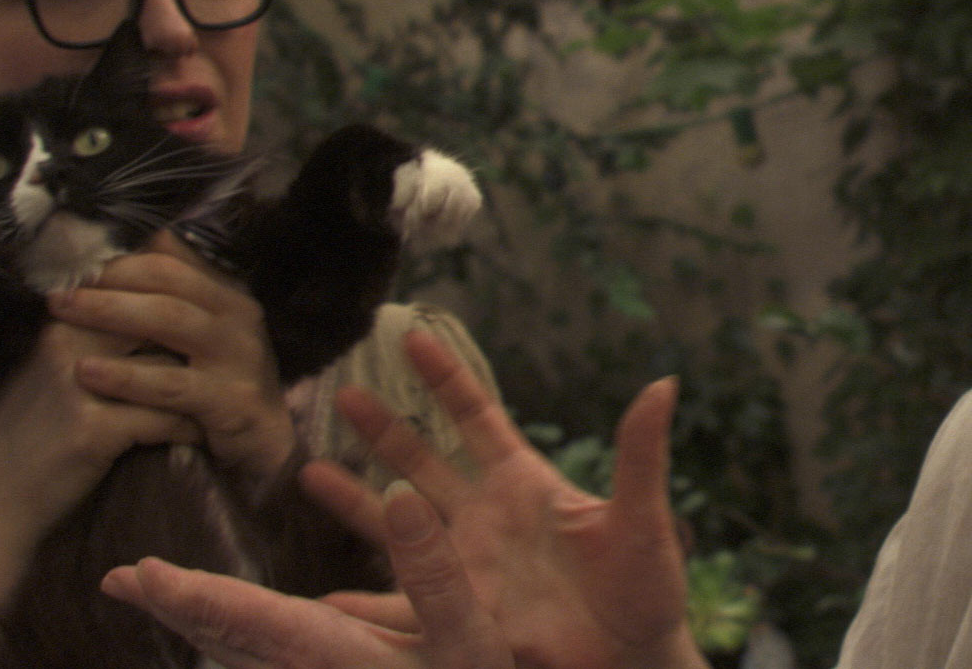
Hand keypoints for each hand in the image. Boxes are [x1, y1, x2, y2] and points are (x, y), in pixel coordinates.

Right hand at [0, 323, 200, 668]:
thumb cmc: (7, 435)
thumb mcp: (25, 366)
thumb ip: (65, 328)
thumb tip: (110, 292)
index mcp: (52, 320)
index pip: (130, 289)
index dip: (170, 304)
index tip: (197, 324)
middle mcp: (62, 341)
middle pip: (157, 319)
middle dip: (194, 341)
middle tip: (224, 357)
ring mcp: (78, 384)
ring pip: (169, 366)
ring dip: (200, 384)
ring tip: (221, 395)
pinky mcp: (94, 430)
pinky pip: (166, 417)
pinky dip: (189, 426)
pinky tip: (202, 434)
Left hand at [54, 230, 296, 483]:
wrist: (263, 447)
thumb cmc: (216, 386)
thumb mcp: (197, 338)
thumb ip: (169, 300)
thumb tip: (125, 254)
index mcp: (227, 294)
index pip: (170, 259)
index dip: (119, 259)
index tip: (72, 266)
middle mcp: (238, 316)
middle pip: (167, 280)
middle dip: (107, 280)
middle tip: (56, 289)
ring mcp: (239, 356)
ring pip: (169, 320)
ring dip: (111, 312)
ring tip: (61, 315)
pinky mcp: (231, 400)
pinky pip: (171, 384)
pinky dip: (126, 376)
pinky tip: (87, 372)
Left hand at [101, 482, 513, 668]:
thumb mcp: (470, 636)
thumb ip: (433, 570)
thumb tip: (399, 493)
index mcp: (335, 657)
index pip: (246, 623)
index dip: (192, 597)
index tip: (139, 574)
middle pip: (228, 639)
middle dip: (175, 606)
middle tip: (119, 580)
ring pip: (242, 649)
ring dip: (198, 616)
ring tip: (157, 592)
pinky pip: (271, 651)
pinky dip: (235, 629)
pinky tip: (231, 625)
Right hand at [312, 330, 707, 668]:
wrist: (634, 658)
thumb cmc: (646, 589)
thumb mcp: (642, 520)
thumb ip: (641, 455)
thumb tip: (665, 385)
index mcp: (524, 483)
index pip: (476, 416)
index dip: (444, 377)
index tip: (410, 335)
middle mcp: (485, 516)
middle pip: (421, 458)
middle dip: (381, 426)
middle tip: (340, 392)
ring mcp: (464, 562)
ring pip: (396, 520)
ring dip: (354, 497)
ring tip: (306, 471)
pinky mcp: (455, 611)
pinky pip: (397, 601)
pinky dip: (359, 600)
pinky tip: (323, 597)